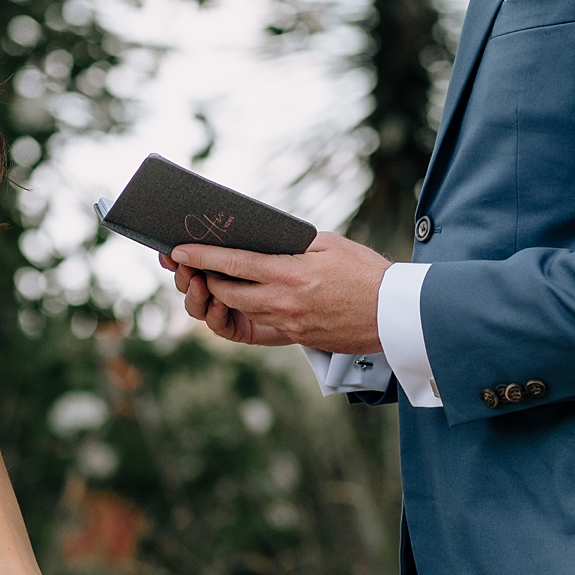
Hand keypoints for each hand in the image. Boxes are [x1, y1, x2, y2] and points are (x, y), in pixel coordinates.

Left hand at [162, 232, 390, 354]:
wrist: (394, 314)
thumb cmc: (366, 272)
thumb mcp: (330, 243)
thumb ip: (293, 241)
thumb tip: (264, 236)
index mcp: (289, 273)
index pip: (232, 263)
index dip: (201, 256)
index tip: (179, 250)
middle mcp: (282, 301)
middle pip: (226, 292)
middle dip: (206, 280)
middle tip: (197, 266)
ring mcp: (288, 323)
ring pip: (240, 310)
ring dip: (225, 296)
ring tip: (219, 279)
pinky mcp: (297, 337)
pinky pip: (263, 322)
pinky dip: (252, 308)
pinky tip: (251, 295)